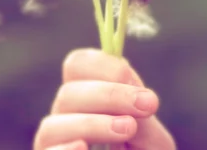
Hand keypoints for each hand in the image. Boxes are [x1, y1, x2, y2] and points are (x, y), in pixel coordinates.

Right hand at [33, 48, 175, 149]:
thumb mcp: (153, 142)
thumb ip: (142, 115)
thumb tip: (133, 89)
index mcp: (87, 99)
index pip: (78, 65)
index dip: (104, 67)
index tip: (140, 88)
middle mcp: (65, 119)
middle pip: (68, 93)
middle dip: (108, 95)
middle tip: (147, 106)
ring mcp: (55, 147)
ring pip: (53, 125)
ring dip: (93, 123)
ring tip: (128, 130)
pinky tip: (84, 148)